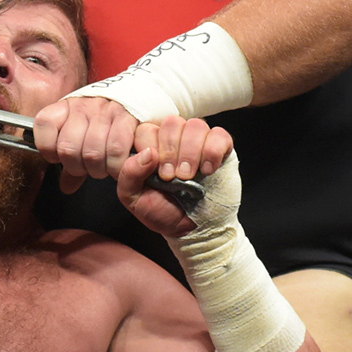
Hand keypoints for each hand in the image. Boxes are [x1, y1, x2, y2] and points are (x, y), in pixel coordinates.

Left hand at [34, 96, 138, 192]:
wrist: (141, 94)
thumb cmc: (108, 120)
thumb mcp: (85, 133)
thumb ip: (74, 160)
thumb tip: (67, 186)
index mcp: (67, 107)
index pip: (44, 124)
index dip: (48, 147)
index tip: (58, 156)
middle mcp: (83, 106)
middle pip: (67, 148)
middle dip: (78, 167)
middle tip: (89, 167)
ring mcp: (105, 111)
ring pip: (92, 153)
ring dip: (99, 169)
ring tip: (106, 166)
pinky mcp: (127, 118)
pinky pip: (115, 151)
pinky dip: (115, 166)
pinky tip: (119, 165)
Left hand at [116, 117, 232, 236]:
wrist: (191, 229)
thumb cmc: (162, 211)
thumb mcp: (134, 198)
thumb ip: (129, 174)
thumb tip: (147, 152)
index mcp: (151, 146)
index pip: (147, 128)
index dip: (150, 147)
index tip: (157, 173)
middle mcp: (175, 139)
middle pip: (172, 122)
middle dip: (171, 151)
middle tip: (173, 176)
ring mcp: (199, 142)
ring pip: (196, 125)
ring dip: (191, 152)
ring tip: (189, 176)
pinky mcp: (221, 148)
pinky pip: (219, 135)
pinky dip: (212, 152)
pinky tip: (207, 170)